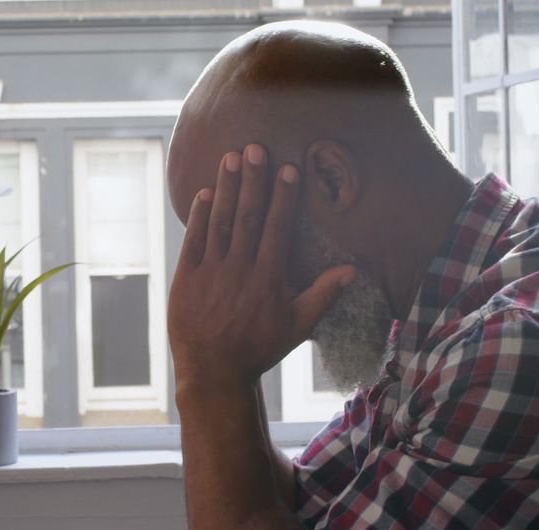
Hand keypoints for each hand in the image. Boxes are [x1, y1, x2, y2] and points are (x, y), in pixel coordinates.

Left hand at [167, 144, 355, 389]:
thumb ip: (323, 294)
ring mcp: (210, 272)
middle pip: (248, 217)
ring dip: (226, 189)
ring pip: (220, 223)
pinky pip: (194, 240)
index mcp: (268, 279)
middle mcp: (240, 270)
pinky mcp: (186, 278)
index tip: (287, 168)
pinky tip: (204, 191)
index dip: (283, 197)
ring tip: (229, 158)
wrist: (213, 371)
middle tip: (254, 147)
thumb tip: (352, 270)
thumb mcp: (296, 325)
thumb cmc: (258, 348)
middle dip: (253, 181)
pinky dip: (199, 216)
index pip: (278, 228)